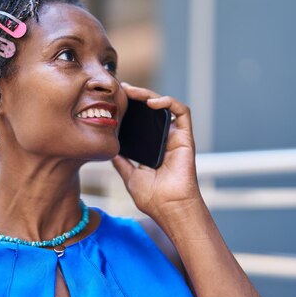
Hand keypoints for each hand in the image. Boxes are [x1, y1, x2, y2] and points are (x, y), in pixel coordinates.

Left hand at [112, 83, 201, 218]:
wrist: (169, 207)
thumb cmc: (153, 198)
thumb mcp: (129, 176)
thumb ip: (121, 162)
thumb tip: (109, 151)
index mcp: (153, 147)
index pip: (142, 121)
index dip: (130, 108)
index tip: (114, 100)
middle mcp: (165, 139)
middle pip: (152, 110)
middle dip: (136, 96)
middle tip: (120, 89)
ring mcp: (175, 137)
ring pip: (165, 106)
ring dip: (149, 94)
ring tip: (132, 91)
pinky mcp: (185, 137)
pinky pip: (181, 112)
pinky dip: (168, 102)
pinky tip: (152, 102)